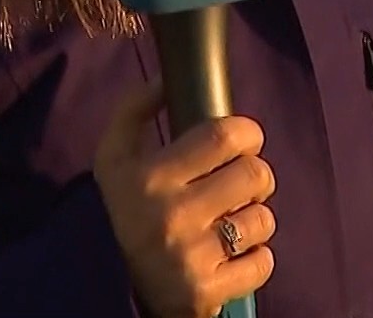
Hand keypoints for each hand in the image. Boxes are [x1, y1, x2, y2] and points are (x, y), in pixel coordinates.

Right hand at [94, 81, 277, 317]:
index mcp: (149, 176)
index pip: (224, 136)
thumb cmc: (125, 210)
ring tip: (231, 223)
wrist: (109, 285)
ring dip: (254, 219)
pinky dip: (254, 259)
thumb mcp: (114, 157)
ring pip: (263, 220)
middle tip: (240, 185)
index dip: (247, 133)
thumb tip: (165, 80)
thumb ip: (133, 111)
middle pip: (255, 174)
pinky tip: (230, 257)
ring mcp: (191, 257)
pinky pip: (263, 263)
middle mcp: (171, 215)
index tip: (245, 141)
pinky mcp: (206, 292)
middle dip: (256, 177)